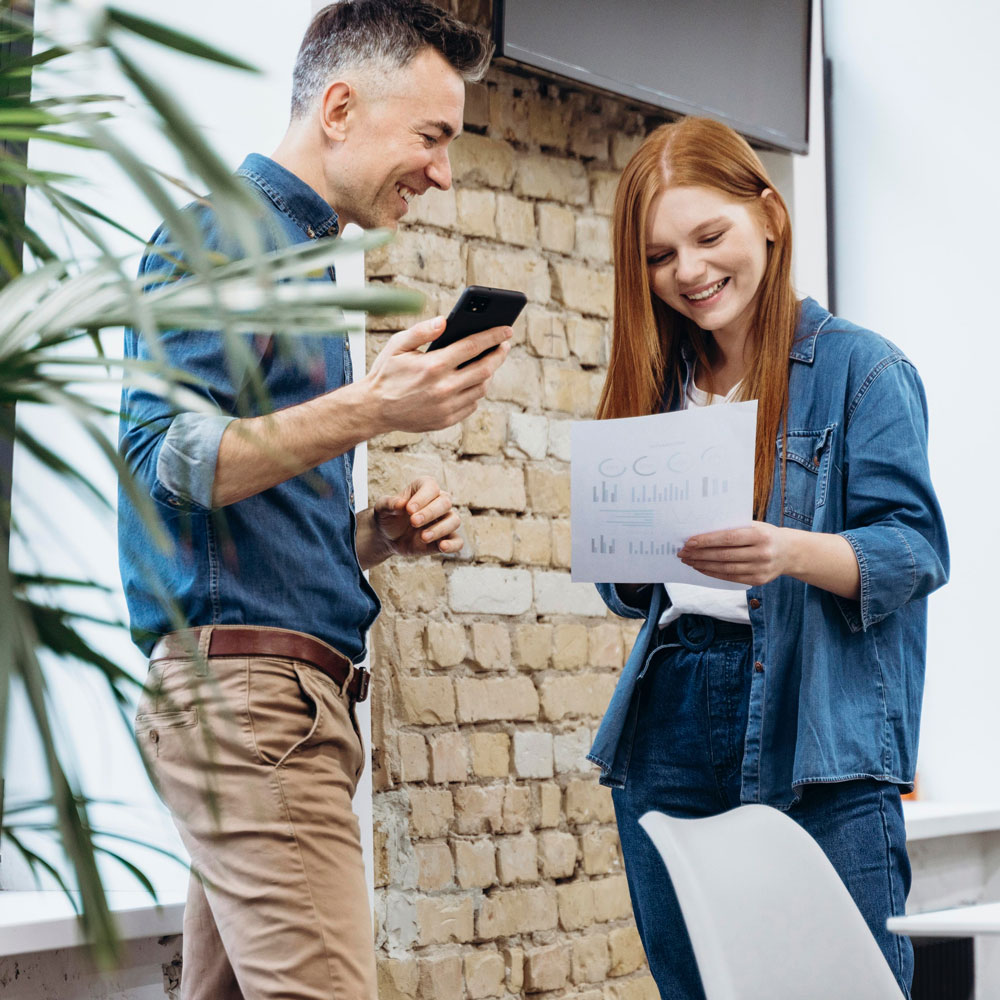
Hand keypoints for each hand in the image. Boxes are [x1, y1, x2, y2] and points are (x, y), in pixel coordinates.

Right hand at [362, 316, 511, 435]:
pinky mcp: (447, 420)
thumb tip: (445, 321)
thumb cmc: (386, 374)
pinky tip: (472, 381)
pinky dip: (475, 391)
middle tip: (504, 345)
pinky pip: (472, 404)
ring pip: (481, 388)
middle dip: (499, 354)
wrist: (374, 409)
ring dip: (488, 374)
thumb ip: (421, 331)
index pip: (473, 346)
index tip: (507, 329)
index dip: (493, 336)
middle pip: (485, 369)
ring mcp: (447, 406)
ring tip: (488, 362)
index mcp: (433, 366)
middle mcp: (444, 388)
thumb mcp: (397, 345)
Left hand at [372, 476, 462, 558]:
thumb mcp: (382, 508)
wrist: (387, 537)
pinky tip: (442, 547)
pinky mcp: (446, 539)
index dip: (422, 497)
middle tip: (413, 522)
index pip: (431, 487)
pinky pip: (458, 541)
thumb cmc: (387, 517)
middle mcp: (438, 502)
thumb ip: (389, 504)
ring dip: (440, 529)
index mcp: (424, 488)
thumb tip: (401, 503)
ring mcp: (444, 521)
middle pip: (445, 502)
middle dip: (430, 513)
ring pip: (454, 520)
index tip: (409, 509)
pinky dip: (453, 544)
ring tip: (423, 537)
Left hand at [678, 521, 792, 586]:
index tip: (689, 542)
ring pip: (725, 568)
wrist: (791, 552)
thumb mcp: (755, 525)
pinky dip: (713, 573)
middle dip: (700, 554)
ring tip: (688, 561)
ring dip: (703, 565)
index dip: (706, 541)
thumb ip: (733, 528)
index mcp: (760, 535)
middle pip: (724, 555)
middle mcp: (762, 553)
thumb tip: (702, 531)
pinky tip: (701, 568)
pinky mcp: (758, 580)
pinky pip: (730, 577)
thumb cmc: (766, 535)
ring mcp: (761, 569)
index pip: (728, 538)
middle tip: (682, 552)